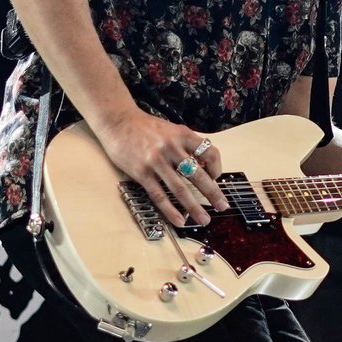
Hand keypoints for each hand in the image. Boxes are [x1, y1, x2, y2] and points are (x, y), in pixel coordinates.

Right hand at [95, 108, 226, 228]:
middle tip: (223, 206)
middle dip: (213, 193)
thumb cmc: (146, 127)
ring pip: (180, 189)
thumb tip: (202, 166)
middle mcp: (172, 148)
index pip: (209, 152)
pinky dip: (171, 210)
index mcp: (182, 135)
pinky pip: (160, 195)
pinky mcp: (142, 173)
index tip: (216, 177)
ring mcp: (157, 161)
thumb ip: (186, 145)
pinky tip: (180, 220)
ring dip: (194, 207)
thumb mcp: (171, 130)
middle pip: (198, 174)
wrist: (118, 121)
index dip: (217, 167)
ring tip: (204, 219)